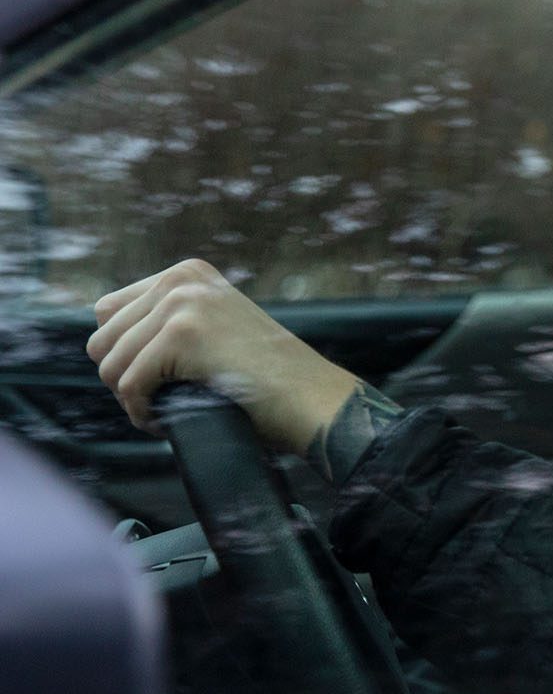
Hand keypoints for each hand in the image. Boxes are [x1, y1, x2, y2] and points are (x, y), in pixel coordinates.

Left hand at [88, 259, 357, 454]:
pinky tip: (167, 420)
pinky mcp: (182, 334)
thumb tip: (105, 348)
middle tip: (161, 399)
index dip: (124, 354)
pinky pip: (129, 385)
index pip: (108, 312)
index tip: (157, 379)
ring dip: (131, 398)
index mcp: (187, 273)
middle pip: (102, 338)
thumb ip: (168, 321)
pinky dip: (141, 412)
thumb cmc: (265, 377)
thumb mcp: (214, 327)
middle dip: (124, 377)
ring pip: (110, 364)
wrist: (308, 397)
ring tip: (165, 410)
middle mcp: (181, 280)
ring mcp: (182, 303)